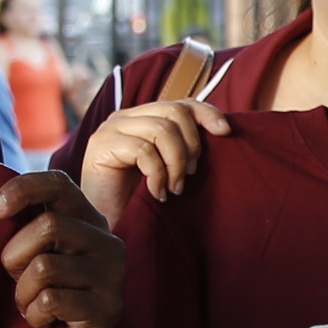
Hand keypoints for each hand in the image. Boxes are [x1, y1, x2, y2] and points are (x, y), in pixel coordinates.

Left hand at [0, 170, 125, 327]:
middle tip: (18, 279)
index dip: (22, 190)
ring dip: (23, 294)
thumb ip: (26, 225)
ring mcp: (112, 275)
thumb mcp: (35, 253)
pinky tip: (45, 323)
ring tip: (32, 306)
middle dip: (16, 256)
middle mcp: (107, 241)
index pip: (58, 184)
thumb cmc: (46, 294)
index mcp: (87, 219)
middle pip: (48, 227)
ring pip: (45, 267)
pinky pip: (50, 301)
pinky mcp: (108, 308)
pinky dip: (34, 316)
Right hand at [75, 97, 228, 222]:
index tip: (225, 132)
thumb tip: (221, 130)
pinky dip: (157, 175)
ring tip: (175, 188)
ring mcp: (111, 129)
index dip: (206, 112)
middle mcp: (125, 117)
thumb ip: (181, 147)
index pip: (181, 103)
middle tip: (188, 175)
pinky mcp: (101, 145)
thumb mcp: (166, 168)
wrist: (104, 225)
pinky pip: (144, 151)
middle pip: (174, 111)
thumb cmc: (137, 200)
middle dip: (191, 145)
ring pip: (161, 129)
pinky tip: (158, 193)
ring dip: (175, 163)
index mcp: (142, 118)